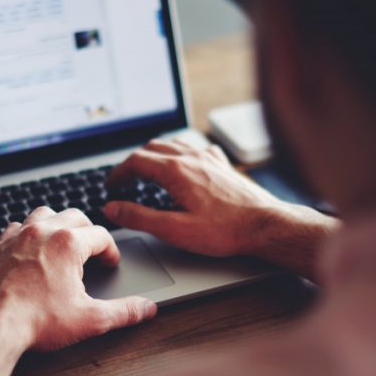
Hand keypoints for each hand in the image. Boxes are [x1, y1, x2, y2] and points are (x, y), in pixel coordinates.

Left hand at [0, 207, 157, 351]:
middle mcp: (42, 231)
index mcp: (68, 243)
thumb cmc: (36, 321)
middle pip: (75, 216)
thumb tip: (146, 309)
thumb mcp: (89, 319)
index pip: (101, 235)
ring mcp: (17, 236)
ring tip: (63, 242)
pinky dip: (28, 233)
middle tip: (93, 251)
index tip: (110, 263)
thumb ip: (123, 312)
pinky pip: (16, 227)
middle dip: (88, 231)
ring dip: (58, 224)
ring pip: (44, 214)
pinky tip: (31, 250)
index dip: (111, 250)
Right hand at [104, 139, 337, 279]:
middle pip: (151, 149)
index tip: (110, 186)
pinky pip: (195, 148)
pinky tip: (183, 165)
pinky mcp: (222, 164)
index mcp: (175, 171)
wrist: (265, 225)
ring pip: (173, 144)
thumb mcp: (174, 229)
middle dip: (133, 163)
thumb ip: (139, 217)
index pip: (135, 161)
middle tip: (124, 181)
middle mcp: (191, 157)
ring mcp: (209, 158)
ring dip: (154, 155)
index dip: (117, 173)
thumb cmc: (224, 230)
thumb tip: (113, 208)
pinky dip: (179, 153)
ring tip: (146, 171)